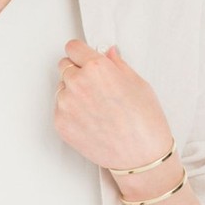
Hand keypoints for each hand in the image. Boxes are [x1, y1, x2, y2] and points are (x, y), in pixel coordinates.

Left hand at [53, 40, 172, 170]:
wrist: (140, 157)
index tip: (84, 59)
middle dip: (77, 72)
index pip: (73, 48)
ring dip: (73, 93)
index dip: (81, 54)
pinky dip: (71, 112)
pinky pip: (60, 109)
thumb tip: (107, 53)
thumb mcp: (138, 83)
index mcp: (96, 68)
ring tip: (96, 108)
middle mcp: (77, 83)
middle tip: (95, 87)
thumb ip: (117, 64)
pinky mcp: (60, 123)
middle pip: (64, 66)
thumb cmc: (144, 122)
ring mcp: (66, 104)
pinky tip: (91, 121)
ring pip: (62, 88)